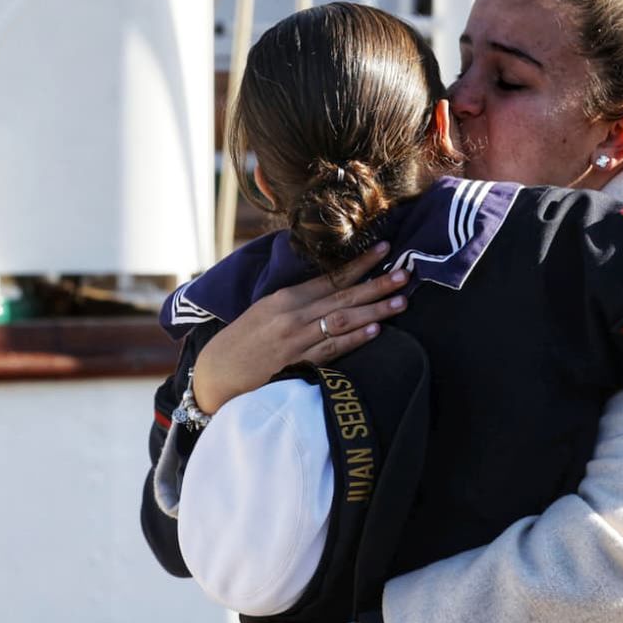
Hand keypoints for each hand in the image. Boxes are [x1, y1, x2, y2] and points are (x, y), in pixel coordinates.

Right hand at [193, 242, 408, 414]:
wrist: (216, 373)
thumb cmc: (244, 340)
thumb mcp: (266, 309)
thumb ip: (297, 298)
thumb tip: (331, 284)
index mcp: (285, 298)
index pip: (331, 277)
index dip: (360, 264)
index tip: (386, 250)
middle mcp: (292, 316)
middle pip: (342, 296)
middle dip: (377, 285)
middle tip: (406, 274)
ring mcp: (296, 341)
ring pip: (342, 321)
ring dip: (374, 311)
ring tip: (401, 302)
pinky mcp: (297, 365)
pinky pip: (331, 349)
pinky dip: (354, 339)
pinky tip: (375, 331)